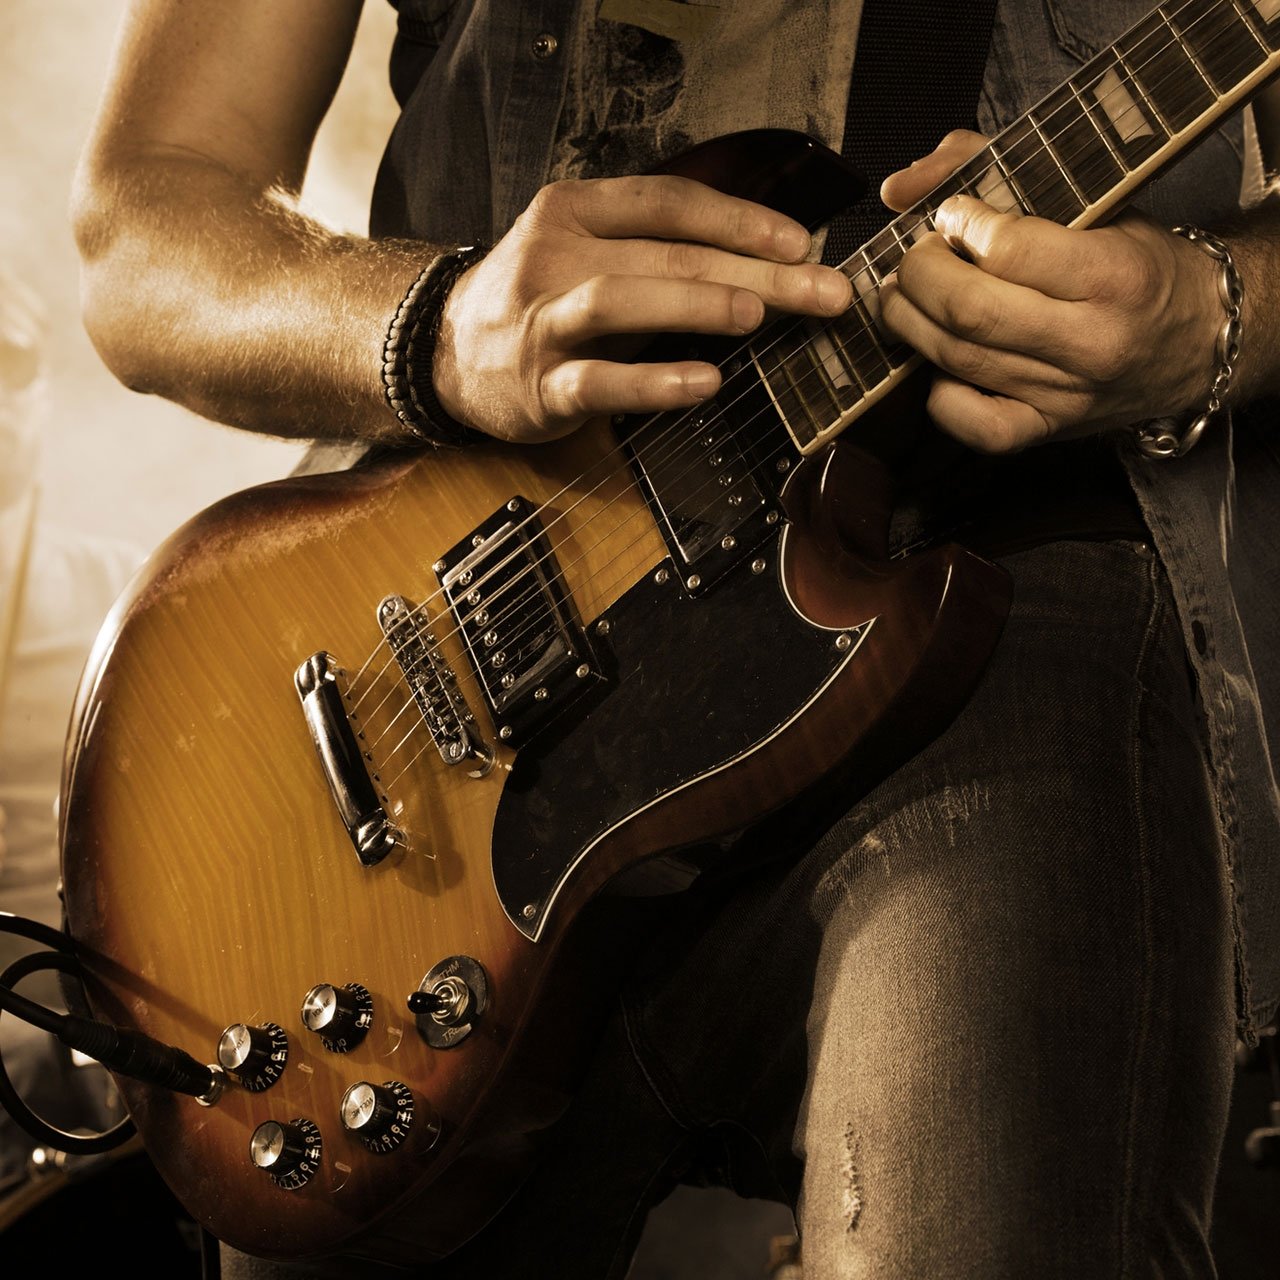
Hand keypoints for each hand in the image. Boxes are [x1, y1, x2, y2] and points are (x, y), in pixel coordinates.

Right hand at [432, 175, 852, 442]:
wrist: (443, 352)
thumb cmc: (534, 300)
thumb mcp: (582, 248)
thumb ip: (654, 250)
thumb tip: (760, 262)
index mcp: (575, 210)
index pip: (670, 202)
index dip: (740, 219)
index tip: (800, 243)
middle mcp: (554, 254)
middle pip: (666, 253)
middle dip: (754, 271)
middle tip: (820, 290)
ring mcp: (542, 320)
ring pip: (623, 298)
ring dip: (698, 304)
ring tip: (758, 314)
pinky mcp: (538, 384)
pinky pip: (599, 381)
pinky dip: (654, 381)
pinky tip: (703, 381)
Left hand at [877, 130, 1221, 452]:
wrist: (1202, 340)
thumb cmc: (1140, 265)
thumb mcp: (1097, 201)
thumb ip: (1000, 171)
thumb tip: (899, 188)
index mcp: (1115, 275)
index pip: (1008, 250)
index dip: (960, 224)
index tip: (952, 213)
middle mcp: (1092, 343)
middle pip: (969, 311)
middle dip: (919, 274)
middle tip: (914, 257)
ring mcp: (1065, 395)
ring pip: (957, 360)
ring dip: (909, 322)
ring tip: (905, 295)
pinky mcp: (1044, 430)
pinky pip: (968, 423)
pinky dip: (936, 391)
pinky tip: (939, 361)